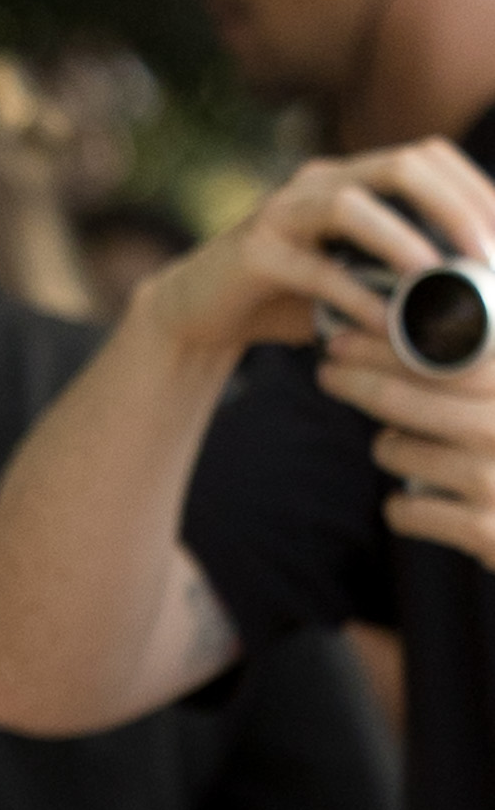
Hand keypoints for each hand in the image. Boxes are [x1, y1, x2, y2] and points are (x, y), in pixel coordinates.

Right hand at [175, 136, 494, 371]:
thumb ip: (405, 273)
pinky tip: (383, 325)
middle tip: (487, 258)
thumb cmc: (289, 300)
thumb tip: (483, 291)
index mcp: (351, 176)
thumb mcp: (356, 278)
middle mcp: (319, 181)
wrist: (196, 315)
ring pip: (351, 207)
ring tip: (441, 285)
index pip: (427, 156)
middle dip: (454, 208)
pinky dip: (352, 297)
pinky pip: (310, 269)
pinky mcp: (252, 253)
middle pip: (402, 165)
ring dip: (404, 244)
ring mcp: (281, 212)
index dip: (474, 188)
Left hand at [307, 290, 494, 581]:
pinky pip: (408, 511)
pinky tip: (408, 501)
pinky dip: (400, 507)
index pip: (439, 356)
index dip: (385, 345)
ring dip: (389, 447)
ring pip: (400, 453)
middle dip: (359, 382)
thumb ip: (484, 338)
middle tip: (329, 372)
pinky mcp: (483, 530)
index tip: (344, 337)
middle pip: (407, 399)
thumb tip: (451, 279)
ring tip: (396, 444)